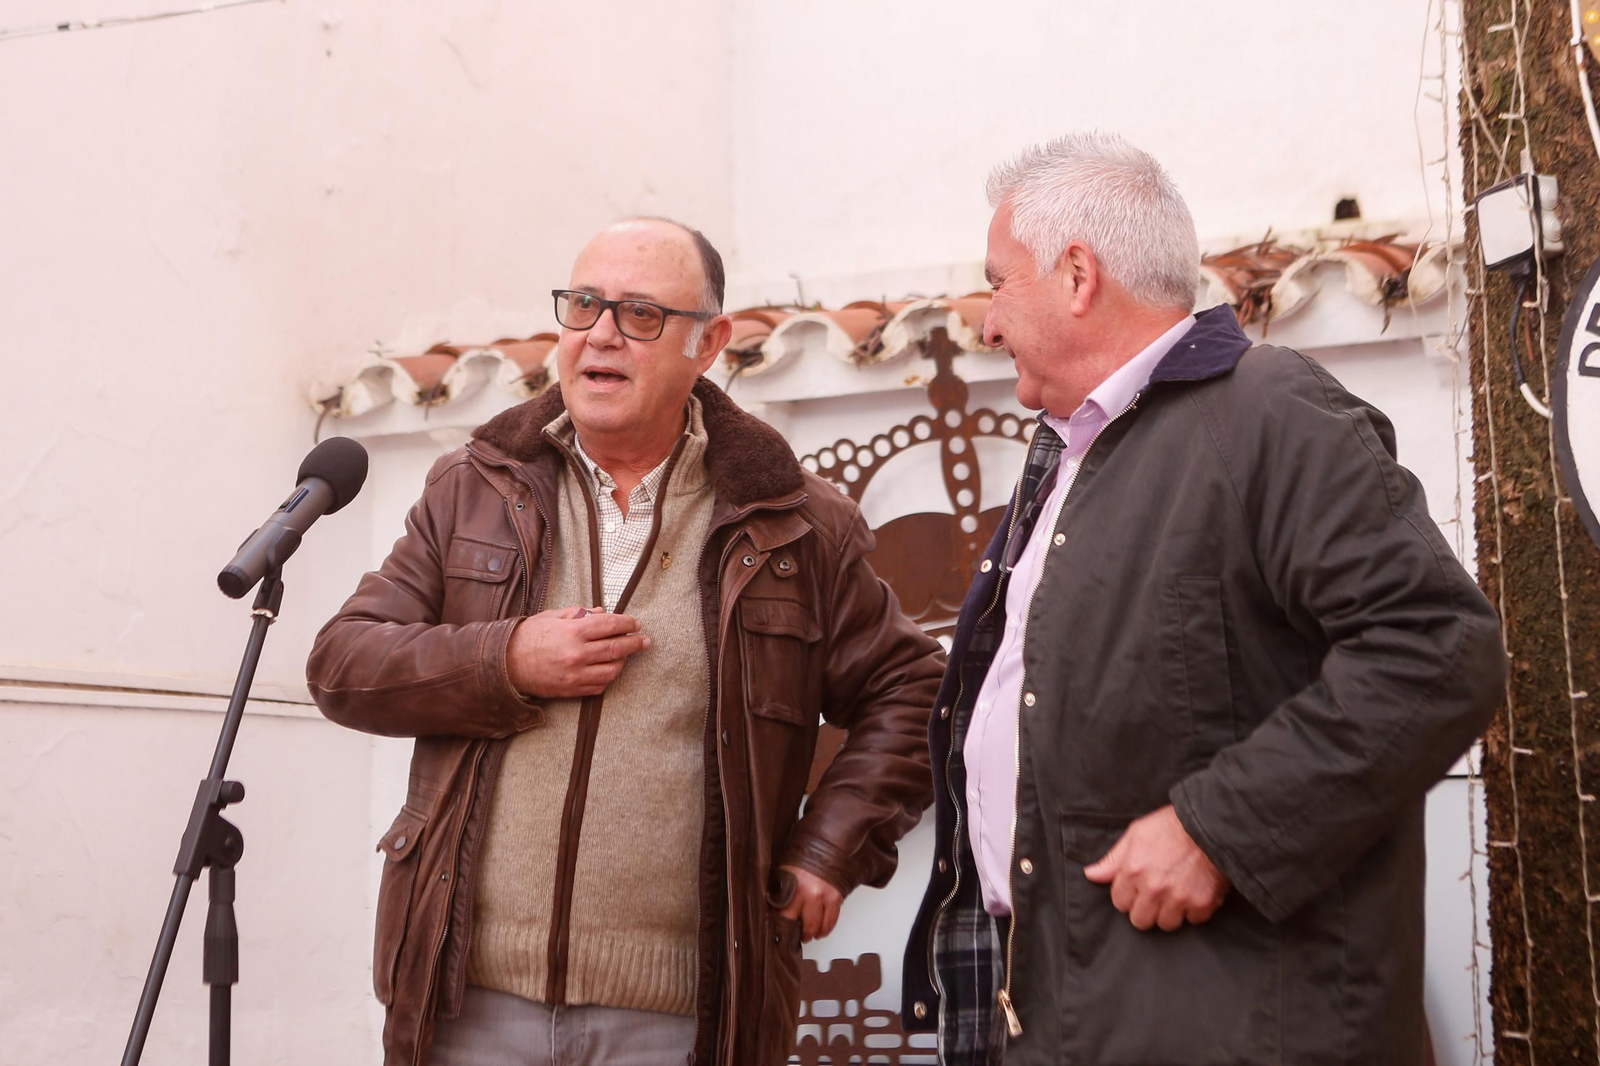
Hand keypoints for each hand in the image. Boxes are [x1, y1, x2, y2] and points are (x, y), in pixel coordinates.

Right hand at [505, 606, 649, 697]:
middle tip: (645, 641)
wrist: (506, 664)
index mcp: (573, 631)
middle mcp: (577, 653)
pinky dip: (609, 677)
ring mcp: (575, 674)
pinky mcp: (572, 690)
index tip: (636, 623)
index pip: (610, 625)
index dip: (627, 623)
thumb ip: (580, 614)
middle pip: (617, 648)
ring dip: (623, 661)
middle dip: (635, 643)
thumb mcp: (554, 616)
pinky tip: (611, 669)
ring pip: (612, 669)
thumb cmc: (530, 636)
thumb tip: (603, 612)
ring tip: (627, 655)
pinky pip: (600, 685)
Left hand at [777, 865, 843, 941]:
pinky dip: (826, 929)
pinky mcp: (836, 898)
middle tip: (799, 936)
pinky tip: (822, 930)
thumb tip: (774, 911)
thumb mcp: (786, 874)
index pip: (785, 917)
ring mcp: (823, 897)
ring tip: (810, 934)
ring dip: (814, 934)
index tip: (782, 934)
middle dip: (801, 935)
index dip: (783, 929)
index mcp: (792, 888)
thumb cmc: (804, 860)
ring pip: (818, 927)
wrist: (825, 847)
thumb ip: (781, 893)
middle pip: (804, 926)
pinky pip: (831, 921)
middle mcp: (808, 894)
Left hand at [1083, 805, 1230, 931]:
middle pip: (1140, 921)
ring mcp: (1178, 898)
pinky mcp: (1202, 903)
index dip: (1129, 895)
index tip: (1139, 888)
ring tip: (1176, 894)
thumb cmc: (1171, 825)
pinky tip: (1195, 892)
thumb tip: (1091, 875)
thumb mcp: (1136, 834)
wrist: (1210, 823)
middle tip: (1157, 895)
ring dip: (1170, 912)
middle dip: (1146, 910)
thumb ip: (1113, 859)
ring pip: (1166, 924)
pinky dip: (1195, 910)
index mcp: (1133, 870)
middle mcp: (1154, 888)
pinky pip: (1194, 920)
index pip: (1120, 903)